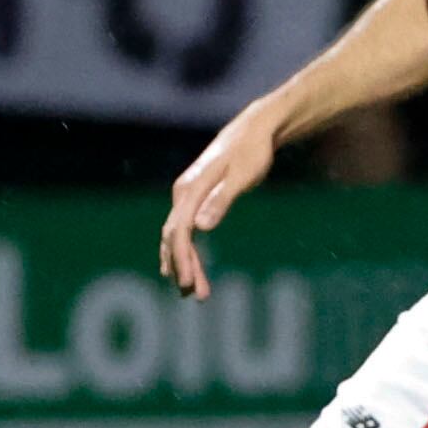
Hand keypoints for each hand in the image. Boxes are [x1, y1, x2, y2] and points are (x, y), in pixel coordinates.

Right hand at [160, 103, 280, 297]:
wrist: (253, 131)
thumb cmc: (252, 152)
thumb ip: (222, 200)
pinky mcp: (194, 199)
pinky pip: (184, 230)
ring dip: (184, 263)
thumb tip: (201, 227)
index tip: (188, 282)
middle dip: (183, 267)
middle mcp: (183, 193)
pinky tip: (189, 269)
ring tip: (194, 292)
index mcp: (190, 189)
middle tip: (195, 295)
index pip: (179, 231)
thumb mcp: (242, 176)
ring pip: (177, 236)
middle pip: (175, 237)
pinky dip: (186, 251)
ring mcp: (186, 196)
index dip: (182, 258)